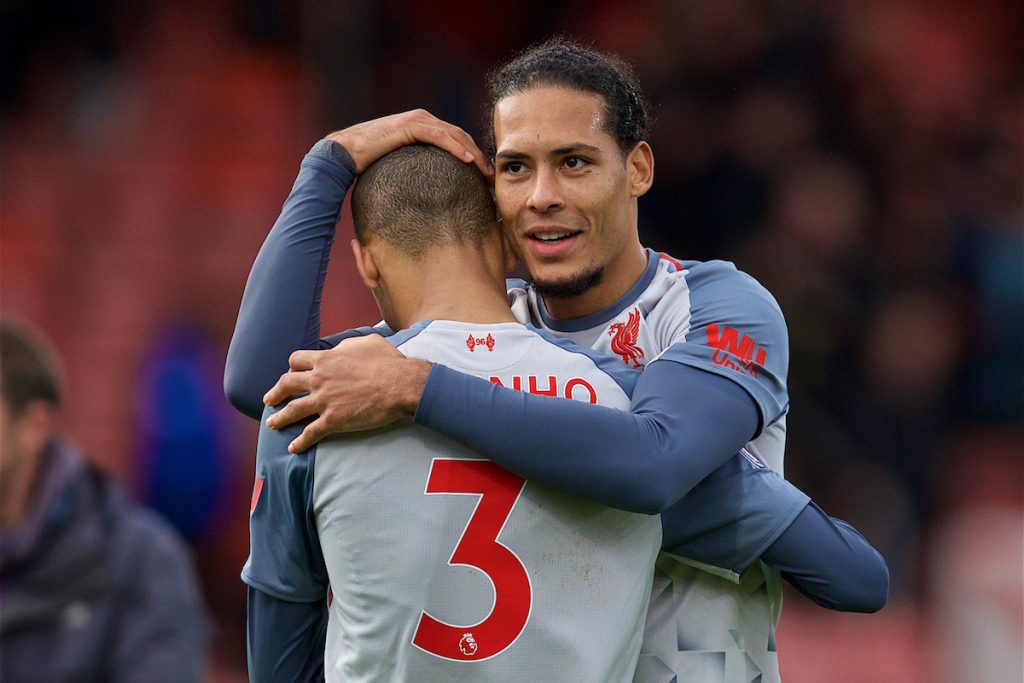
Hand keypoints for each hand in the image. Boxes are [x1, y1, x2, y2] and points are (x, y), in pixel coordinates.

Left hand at [263, 335, 430, 452]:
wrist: (399, 385)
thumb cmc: (388, 362)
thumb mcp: (366, 342)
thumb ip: (348, 344)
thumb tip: (342, 348)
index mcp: (326, 359)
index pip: (297, 360)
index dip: (291, 367)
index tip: (291, 373)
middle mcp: (319, 379)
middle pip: (287, 384)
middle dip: (275, 393)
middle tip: (269, 400)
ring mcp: (324, 401)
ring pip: (292, 410)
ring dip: (280, 418)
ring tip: (272, 423)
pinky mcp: (333, 421)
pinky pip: (310, 433)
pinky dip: (299, 442)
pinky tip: (293, 448)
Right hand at [325, 110, 491, 177]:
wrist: (343, 154)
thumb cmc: (367, 166)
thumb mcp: (399, 169)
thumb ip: (416, 173)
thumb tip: (429, 197)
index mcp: (422, 128)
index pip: (455, 140)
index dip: (473, 156)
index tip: (484, 178)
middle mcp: (422, 120)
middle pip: (460, 136)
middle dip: (479, 155)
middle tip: (492, 177)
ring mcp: (417, 120)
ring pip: (455, 135)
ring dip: (474, 153)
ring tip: (486, 172)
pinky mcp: (410, 126)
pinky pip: (440, 136)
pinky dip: (456, 147)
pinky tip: (469, 161)